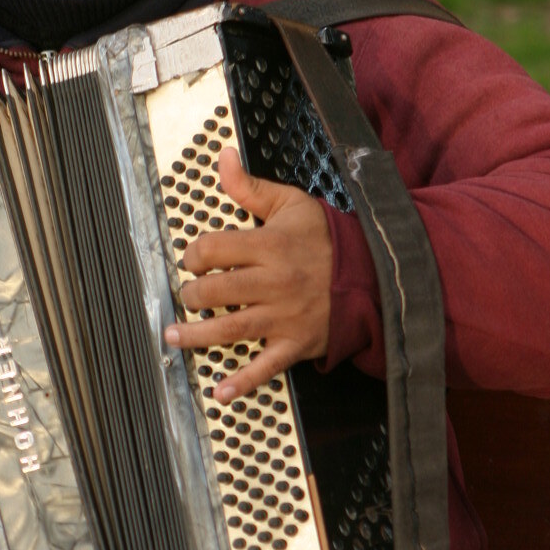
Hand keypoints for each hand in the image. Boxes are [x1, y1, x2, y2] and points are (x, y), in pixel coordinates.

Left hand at [163, 148, 332, 402]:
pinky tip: (219, 392)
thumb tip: (223, 158)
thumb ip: (250, 187)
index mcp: (270, 245)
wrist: (375, 273)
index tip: (193, 259)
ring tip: (173, 337)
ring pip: (231, 329)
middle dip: (192, 295)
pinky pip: (266, 366)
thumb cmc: (327, 239)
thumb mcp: (291, 204)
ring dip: (197, 336)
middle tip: (187, 296)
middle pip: (216, 291)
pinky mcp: (295, 343)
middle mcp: (274, 282)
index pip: (213, 249)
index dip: (194, 254)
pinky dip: (242, 382)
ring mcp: (285, 316)